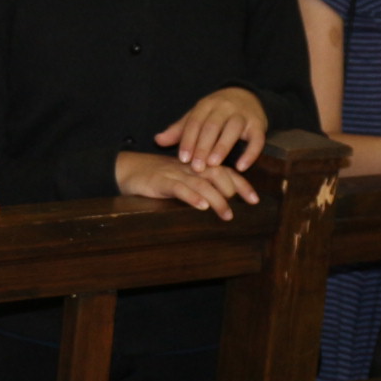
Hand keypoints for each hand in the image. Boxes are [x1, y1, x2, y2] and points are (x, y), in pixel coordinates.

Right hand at [116, 150, 258, 219]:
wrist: (125, 169)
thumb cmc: (154, 178)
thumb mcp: (179, 181)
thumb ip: (197, 189)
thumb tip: (216, 207)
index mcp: (196, 166)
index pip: (224, 172)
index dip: (241, 185)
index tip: (255, 200)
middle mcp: (189, 168)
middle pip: (218, 174)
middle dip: (234, 190)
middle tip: (244, 207)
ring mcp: (175, 173)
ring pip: (202, 183)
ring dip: (217, 199)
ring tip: (227, 214)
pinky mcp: (160, 181)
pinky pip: (179, 188)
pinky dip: (192, 196)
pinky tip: (201, 206)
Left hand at [157, 86, 266, 174]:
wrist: (247, 96)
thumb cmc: (216, 112)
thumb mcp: (197, 116)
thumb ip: (179, 130)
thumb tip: (157, 140)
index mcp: (206, 105)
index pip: (195, 122)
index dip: (188, 141)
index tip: (182, 159)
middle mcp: (224, 108)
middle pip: (212, 126)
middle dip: (203, 147)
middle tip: (196, 167)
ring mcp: (243, 115)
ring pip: (233, 130)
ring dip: (222, 148)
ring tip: (214, 165)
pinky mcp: (259, 124)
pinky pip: (257, 139)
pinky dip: (250, 154)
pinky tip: (241, 168)